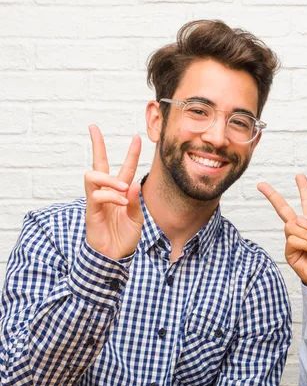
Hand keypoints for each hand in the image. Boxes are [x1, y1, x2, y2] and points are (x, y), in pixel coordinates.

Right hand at [84, 125, 143, 259]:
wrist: (115, 257)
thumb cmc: (125, 237)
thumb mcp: (137, 218)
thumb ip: (135, 202)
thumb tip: (133, 183)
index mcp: (120, 193)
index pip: (125, 168)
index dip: (131, 153)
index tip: (136, 137)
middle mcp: (106, 193)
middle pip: (99, 164)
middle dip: (96, 144)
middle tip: (93, 128)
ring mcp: (96, 201)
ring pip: (93, 176)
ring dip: (110, 179)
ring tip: (123, 188)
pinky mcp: (90, 212)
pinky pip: (96, 196)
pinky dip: (110, 196)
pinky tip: (120, 202)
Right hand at [257, 174, 306, 291]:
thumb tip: (296, 220)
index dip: (303, 189)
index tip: (298, 176)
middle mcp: (300, 230)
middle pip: (284, 210)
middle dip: (272, 196)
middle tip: (261, 184)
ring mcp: (293, 240)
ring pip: (292, 226)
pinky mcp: (289, 252)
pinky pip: (292, 239)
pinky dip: (304, 243)